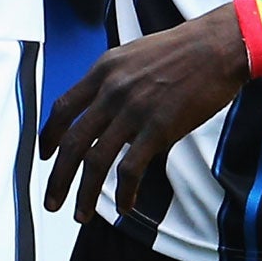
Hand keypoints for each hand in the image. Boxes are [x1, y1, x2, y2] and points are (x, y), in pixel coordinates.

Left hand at [39, 5, 251, 222]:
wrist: (216, 47)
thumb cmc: (180, 50)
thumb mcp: (132, 55)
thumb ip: (112, 81)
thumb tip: (102, 109)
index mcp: (102, 71)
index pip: (63, 108)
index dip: (49, 136)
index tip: (45, 155)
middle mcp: (111, 91)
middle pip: (73, 141)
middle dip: (58, 176)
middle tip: (51, 200)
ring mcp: (133, 111)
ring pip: (96, 160)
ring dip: (84, 192)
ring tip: (80, 214)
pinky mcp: (159, 129)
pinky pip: (131, 168)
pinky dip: (123, 191)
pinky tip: (123, 205)